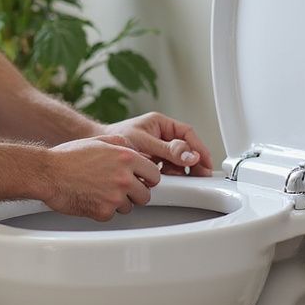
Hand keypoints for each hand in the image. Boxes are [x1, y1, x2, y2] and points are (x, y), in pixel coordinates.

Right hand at [45, 135, 160, 220]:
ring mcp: (115, 197)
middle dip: (136, 193)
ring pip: (130, 207)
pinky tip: (93, 198)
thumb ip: (123, 144)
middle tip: (123, 188)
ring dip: (120, 202)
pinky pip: (113, 215)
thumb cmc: (69, 157)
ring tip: (102, 191)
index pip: (154, 174)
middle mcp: (124, 178)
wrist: (48, 174)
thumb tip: (138, 152)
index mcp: (126, 158)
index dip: (147, 177)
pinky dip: (104, 209)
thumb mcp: (100, 140)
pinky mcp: (104, 212)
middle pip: (146, 195)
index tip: (142, 179)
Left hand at [94, 112, 213, 175]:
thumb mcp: (145, 143)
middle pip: (186, 149)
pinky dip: (170, 175)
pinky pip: (168, 168)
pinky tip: (167, 180)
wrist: (98, 152)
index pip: (187, 134)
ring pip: (178, 160)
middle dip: (193, 162)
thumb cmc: (115, 139)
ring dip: (181, 170)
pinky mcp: (153, 161)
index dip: (199, 148)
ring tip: (179, 178)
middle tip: (200, 175)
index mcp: (161, 124)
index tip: (206, 162)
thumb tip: (191, 155)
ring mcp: (158, 148)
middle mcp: (162, 135)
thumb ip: (168, 150)